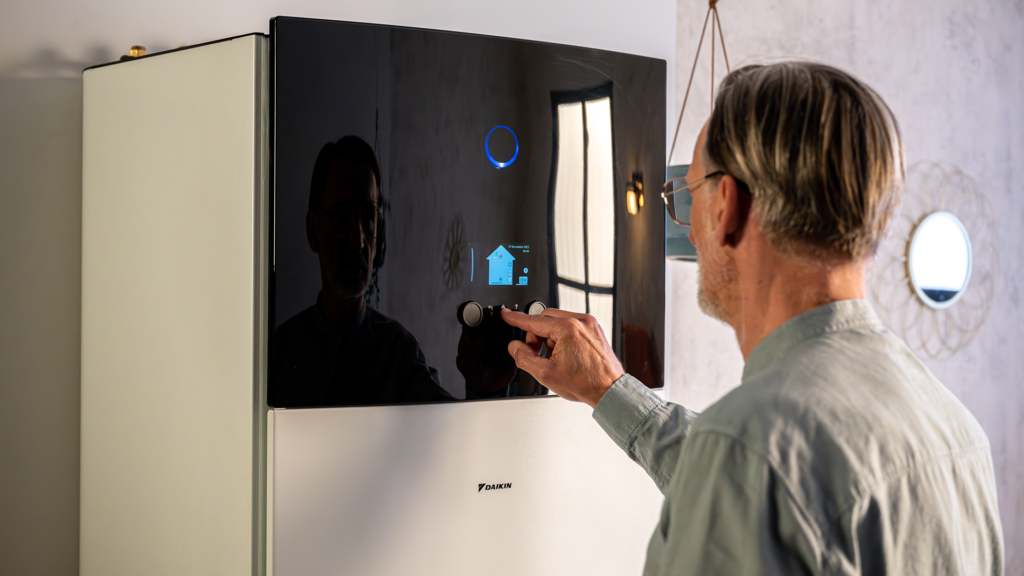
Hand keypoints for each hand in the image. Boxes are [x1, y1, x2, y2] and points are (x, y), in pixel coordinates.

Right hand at [500, 307, 623, 407]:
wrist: (609, 390)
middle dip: (537, 335)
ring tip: (557, 358)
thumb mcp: (546, 374)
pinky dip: (563, 337)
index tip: (507, 314)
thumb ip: (524, 358)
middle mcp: (581, 321)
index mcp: (568, 329)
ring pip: (558, 322)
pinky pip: (571, 325)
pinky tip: (567, 355)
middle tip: (537, 353)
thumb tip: (515, 347)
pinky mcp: (594, 329)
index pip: (534, 321)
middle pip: (545, 319)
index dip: (517, 319)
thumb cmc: (586, 383)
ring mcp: (589, 324)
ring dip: (550, 337)